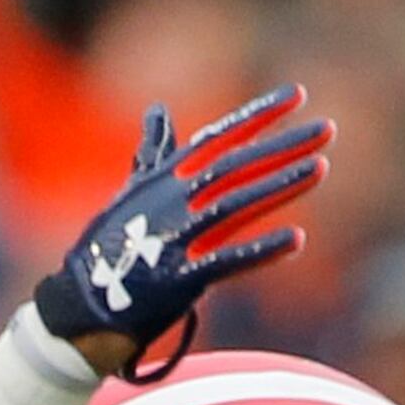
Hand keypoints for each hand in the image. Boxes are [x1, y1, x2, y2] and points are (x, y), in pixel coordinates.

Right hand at [36, 88, 332, 371]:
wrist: (78, 310)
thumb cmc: (107, 252)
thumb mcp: (129, 195)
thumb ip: (153, 154)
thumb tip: (158, 111)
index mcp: (162, 180)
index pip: (218, 137)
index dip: (259, 114)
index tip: (298, 95)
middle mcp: (171, 203)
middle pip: (236, 166)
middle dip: (283, 146)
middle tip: (326, 129)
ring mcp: (175, 241)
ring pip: (237, 204)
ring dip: (280, 186)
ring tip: (320, 167)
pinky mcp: (178, 282)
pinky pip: (226, 263)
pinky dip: (261, 251)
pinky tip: (296, 239)